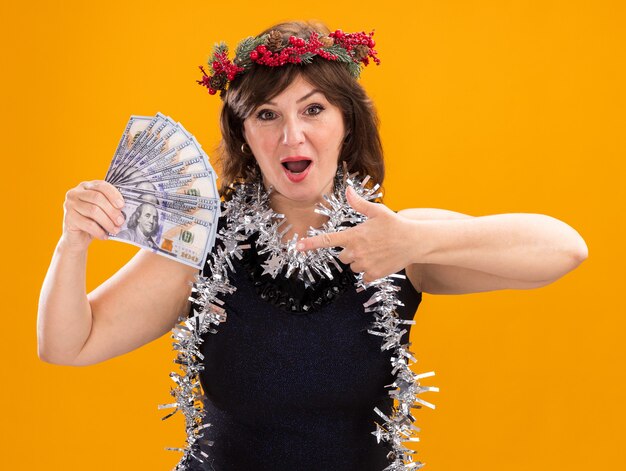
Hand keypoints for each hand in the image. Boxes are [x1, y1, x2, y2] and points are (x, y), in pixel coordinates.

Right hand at [61, 180, 125, 251]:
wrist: (77, 238)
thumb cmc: (93, 222)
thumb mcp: (102, 211)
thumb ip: (110, 205)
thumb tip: (123, 208)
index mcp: (85, 186)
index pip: (101, 185)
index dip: (113, 194)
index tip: (122, 205)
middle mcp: (75, 193)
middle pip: (97, 198)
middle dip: (112, 210)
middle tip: (120, 221)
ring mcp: (70, 204)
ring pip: (93, 211)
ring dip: (107, 222)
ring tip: (115, 230)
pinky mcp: (68, 218)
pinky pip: (88, 224)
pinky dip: (99, 231)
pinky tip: (105, 236)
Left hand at [297, 186, 416, 282]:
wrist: (415, 242)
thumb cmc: (395, 225)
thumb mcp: (378, 211)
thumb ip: (359, 204)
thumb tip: (348, 190)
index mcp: (354, 235)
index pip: (328, 240)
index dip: (312, 243)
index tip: (298, 247)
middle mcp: (356, 251)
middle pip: (342, 256)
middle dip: (350, 251)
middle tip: (367, 243)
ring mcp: (365, 264)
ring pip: (352, 266)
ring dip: (360, 261)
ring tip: (376, 251)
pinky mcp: (373, 275)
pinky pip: (364, 276)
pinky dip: (370, 270)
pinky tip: (380, 260)